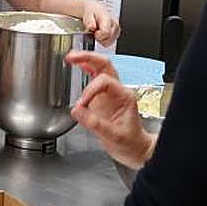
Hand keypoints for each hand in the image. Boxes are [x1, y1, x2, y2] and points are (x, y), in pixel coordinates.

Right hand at [65, 51, 153, 169]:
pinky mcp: (102, 97)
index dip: (90, 90)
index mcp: (125, 96)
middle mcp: (118, 91)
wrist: (135, 149)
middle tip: (72, 57)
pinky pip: (95, 78)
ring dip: (86, 60)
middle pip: (105, 65)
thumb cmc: (130, 142)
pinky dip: (86, 69)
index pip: (105, 82)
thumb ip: (95, 123)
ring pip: (100, 68)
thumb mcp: (114, 137)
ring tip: (71, 57)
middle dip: (88, 58)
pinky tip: (77, 65)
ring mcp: (110, 93)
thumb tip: (77, 111)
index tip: (81, 104)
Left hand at [81, 1, 120, 46]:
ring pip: (109, 42)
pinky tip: (101, 34)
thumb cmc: (92, 13)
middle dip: (99, 38)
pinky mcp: (116, 35)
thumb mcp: (87, 14)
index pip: (106, 32)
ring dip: (101, 39)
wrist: (96, 10)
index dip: (98, 35)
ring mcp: (117, 30)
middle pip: (108, 39)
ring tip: (98, 32)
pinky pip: (109, 43)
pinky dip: (103, 40)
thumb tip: (92, 27)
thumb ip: (89, 21)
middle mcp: (114, 24)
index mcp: (108, 19)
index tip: (94, 32)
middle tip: (95, 31)